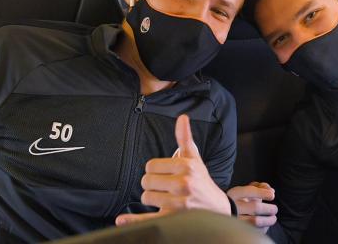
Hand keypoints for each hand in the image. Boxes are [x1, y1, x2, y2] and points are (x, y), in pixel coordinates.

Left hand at [115, 114, 229, 225]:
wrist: (216, 207)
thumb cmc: (201, 181)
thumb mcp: (194, 158)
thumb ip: (185, 138)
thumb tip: (182, 117)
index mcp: (186, 166)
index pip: (151, 165)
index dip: (156, 170)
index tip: (166, 174)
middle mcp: (183, 184)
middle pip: (146, 181)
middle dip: (154, 185)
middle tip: (167, 187)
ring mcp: (178, 203)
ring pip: (146, 198)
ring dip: (153, 199)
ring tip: (168, 199)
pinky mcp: (173, 218)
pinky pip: (148, 218)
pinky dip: (133, 220)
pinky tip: (121, 219)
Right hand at [227, 182, 277, 233]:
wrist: (224, 212)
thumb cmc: (239, 200)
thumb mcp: (246, 190)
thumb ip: (259, 188)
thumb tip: (272, 191)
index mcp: (234, 194)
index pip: (250, 191)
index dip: (263, 193)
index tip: (272, 196)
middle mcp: (233, 206)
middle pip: (256, 207)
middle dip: (269, 209)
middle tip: (274, 209)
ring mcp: (235, 220)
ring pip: (255, 221)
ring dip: (268, 220)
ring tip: (273, 218)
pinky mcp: (238, 231)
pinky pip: (254, 231)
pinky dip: (263, 229)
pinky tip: (266, 226)